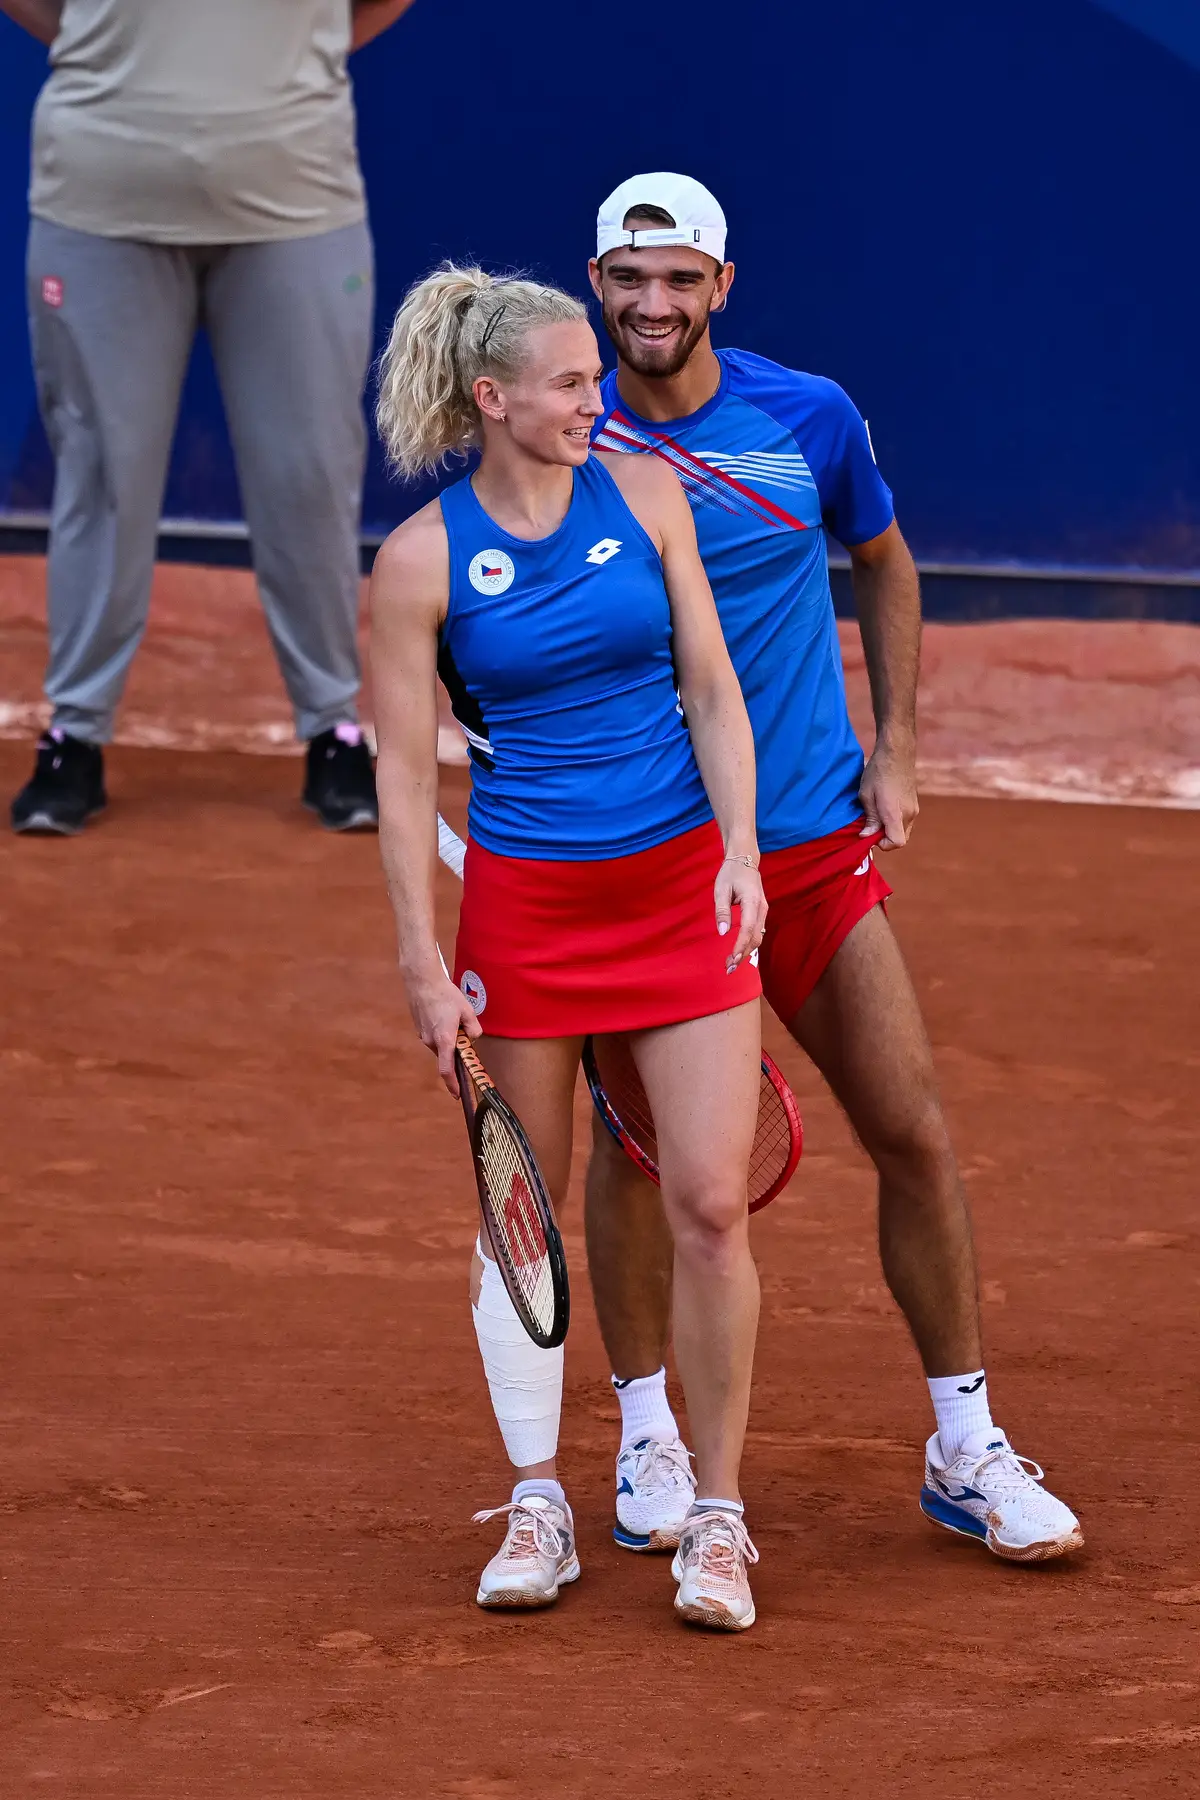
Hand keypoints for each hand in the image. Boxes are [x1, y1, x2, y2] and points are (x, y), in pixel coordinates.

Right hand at [405, 968, 481, 1096]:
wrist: (421, 981)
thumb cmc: (445, 994)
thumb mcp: (467, 1010)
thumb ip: (473, 1029)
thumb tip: (472, 1039)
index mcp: (445, 1039)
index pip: (447, 1070)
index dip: (453, 1085)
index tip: (457, 1094)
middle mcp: (431, 1041)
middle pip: (447, 1056)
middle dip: (457, 1052)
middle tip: (465, 1037)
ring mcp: (423, 1036)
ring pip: (441, 1046)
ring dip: (450, 1040)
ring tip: (454, 1017)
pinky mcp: (420, 1029)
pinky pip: (434, 1037)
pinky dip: (442, 1033)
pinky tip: (444, 1015)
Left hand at [715, 857, 767, 973]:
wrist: (745, 860)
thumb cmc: (731, 873)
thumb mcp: (721, 889)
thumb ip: (722, 910)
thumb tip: (722, 932)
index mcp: (752, 901)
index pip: (748, 929)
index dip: (740, 946)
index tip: (732, 959)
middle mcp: (762, 908)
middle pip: (755, 937)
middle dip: (743, 954)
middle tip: (728, 968)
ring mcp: (763, 911)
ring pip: (758, 937)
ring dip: (746, 952)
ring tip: (731, 964)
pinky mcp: (761, 914)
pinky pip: (757, 933)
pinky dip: (748, 945)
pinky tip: (739, 952)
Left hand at [859, 740, 917, 850]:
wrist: (897, 752)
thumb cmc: (878, 771)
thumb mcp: (867, 795)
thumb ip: (870, 818)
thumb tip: (867, 836)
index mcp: (896, 813)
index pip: (897, 843)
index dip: (882, 844)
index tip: (870, 835)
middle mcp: (909, 814)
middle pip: (901, 839)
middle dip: (885, 838)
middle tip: (870, 826)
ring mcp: (915, 809)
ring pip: (904, 830)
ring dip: (890, 829)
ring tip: (876, 815)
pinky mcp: (915, 804)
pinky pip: (906, 821)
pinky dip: (896, 821)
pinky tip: (884, 808)